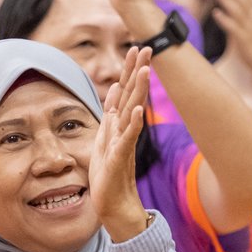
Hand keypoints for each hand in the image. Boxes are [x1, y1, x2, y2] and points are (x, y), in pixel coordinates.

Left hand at [90, 47, 151, 241]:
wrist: (113, 204)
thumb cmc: (109, 174)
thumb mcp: (105, 139)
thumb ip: (112, 115)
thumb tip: (115, 89)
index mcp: (119, 124)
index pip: (126, 91)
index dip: (129, 70)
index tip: (135, 46)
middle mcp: (124, 130)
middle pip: (133, 95)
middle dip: (138, 71)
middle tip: (146, 47)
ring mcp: (124, 143)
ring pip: (132, 113)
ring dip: (139, 91)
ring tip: (145, 70)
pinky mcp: (120, 159)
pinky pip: (127, 140)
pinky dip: (132, 125)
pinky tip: (136, 111)